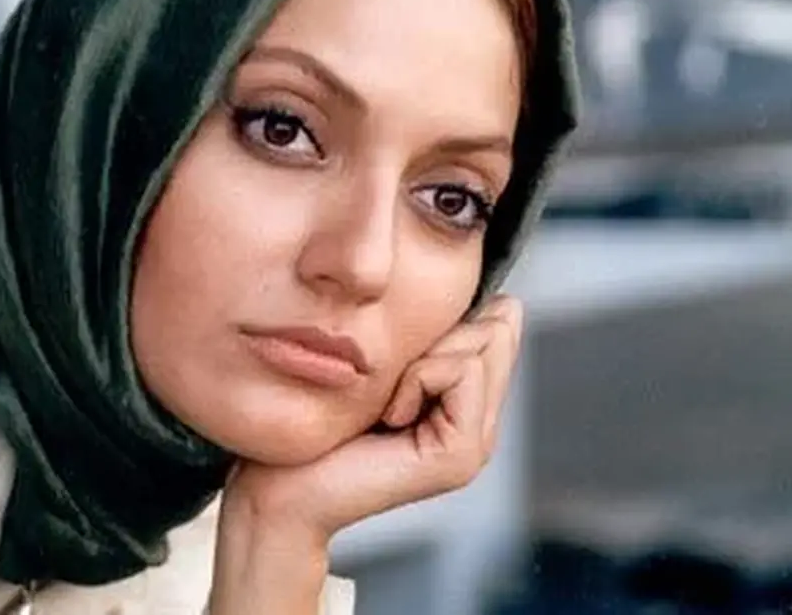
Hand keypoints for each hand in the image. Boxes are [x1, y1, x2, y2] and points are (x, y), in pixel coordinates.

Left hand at [222, 294, 523, 547]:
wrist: (283, 487)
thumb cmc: (319, 421)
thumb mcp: (386, 366)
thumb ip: (437, 342)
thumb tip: (508, 303)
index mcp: (466, 403)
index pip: (499, 325)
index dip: (448, 322)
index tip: (398, 364)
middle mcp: (480, 426)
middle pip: (494, 331)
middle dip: (436, 337)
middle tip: (391, 388)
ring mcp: (475, 446)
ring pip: (481, 345)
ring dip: (420, 360)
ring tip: (387, 407)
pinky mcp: (461, 456)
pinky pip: (460, 371)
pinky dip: (416, 379)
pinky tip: (389, 417)